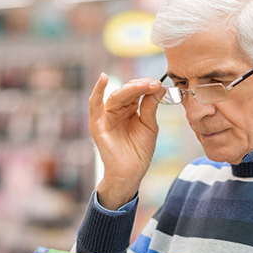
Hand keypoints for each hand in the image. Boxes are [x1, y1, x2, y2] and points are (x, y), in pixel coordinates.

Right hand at [88, 73, 163, 209]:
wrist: (131, 173)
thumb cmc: (139, 152)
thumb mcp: (149, 126)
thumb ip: (150, 107)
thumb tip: (158, 87)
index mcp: (128, 109)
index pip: (136, 91)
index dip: (146, 86)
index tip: (159, 84)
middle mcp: (116, 110)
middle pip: (127, 91)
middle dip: (141, 86)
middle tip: (154, 84)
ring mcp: (105, 116)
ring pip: (116, 96)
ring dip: (131, 89)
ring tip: (144, 85)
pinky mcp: (98, 124)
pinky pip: (94, 104)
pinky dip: (97, 91)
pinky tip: (103, 78)